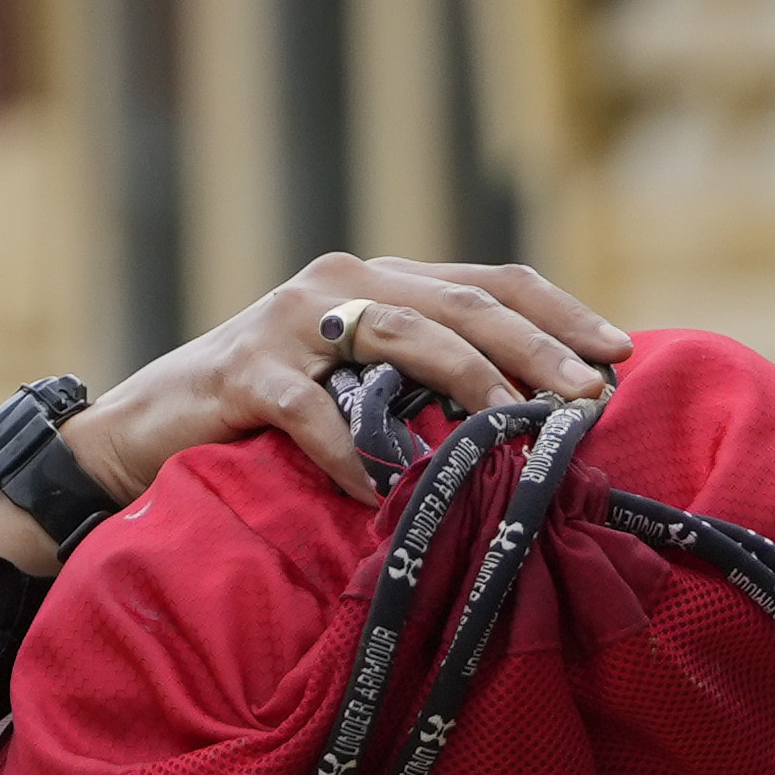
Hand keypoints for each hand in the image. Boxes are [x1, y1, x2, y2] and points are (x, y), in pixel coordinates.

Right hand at [67, 253, 625, 508]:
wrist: (150, 429)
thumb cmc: (273, 419)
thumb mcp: (365, 390)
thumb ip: (432, 386)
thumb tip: (541, 421)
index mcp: (383, 283)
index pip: (490, 282)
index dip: (560, 314)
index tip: (623, 354)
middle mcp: (343, 286)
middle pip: (460, 303)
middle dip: (536, 349)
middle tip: (591, 396)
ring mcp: (290, 321)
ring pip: (402, 338)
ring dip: (469, 383)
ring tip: (515, 429)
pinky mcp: (245, 372)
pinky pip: (314, 411)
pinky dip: (353, 453)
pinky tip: (387, 491)